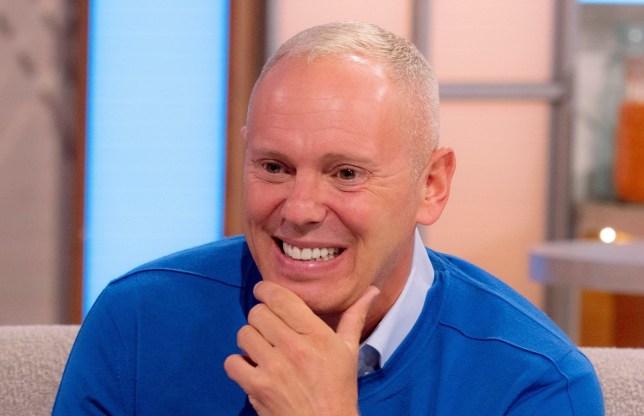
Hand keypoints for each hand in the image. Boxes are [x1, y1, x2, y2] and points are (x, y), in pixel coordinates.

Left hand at [224, 281, 379, 415]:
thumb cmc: (339, 389)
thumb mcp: (350, 351)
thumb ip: (354, 317)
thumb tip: (371, 291)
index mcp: (317, 335)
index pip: (280, 298)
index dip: (266, 289)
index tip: (263, 291)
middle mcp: (294, 348)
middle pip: (257, 313)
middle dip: (260, 316)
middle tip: (268, 326)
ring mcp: (273, 369)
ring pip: (243, 334)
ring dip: (250, 339)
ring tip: (262, 347)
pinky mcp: (258, 388)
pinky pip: (232, 362)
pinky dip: (238, 364)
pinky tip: (253, 367)